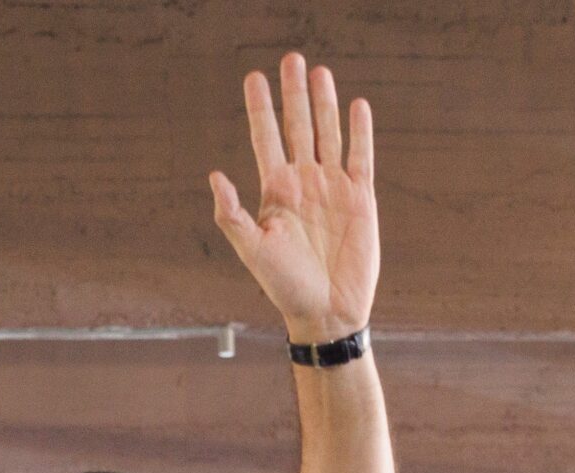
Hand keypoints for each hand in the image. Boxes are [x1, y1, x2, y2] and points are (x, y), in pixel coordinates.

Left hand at [210, 53, 378, 342]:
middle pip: (298, 127)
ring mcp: (333, 188)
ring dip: (324, 104)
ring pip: (328, 134)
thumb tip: (214, 176)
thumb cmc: (285, 286)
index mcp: (275, 191)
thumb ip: (232, 215)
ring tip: (319, 72)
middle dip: (293, 94)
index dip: (261, 108)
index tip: (253, 77)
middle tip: (290, 59)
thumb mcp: (253, 251)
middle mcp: (303, 183)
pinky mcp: (361, 199)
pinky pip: (360, 157)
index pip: (266, 138)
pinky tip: (357, 105)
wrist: (327, 311)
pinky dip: (360, 132)